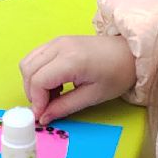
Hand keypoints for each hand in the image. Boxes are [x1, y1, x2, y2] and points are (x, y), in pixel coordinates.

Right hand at [20, 35, 135, 123]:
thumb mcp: (93, 96)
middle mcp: (59, 46)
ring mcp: (57, 41)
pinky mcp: (57, 41)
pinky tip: (53, 84)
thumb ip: (64, 107)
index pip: (38, 81)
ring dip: (33, 82)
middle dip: (32, 92)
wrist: (129, 53)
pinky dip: (37, 72)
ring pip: (28, 62)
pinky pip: (36, 56)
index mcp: (71, 60)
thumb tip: (43, 117)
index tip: (41, 116)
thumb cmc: (117, 74)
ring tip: (51, 96)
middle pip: (28, 70)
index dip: (36, 101)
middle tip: (45, 108)